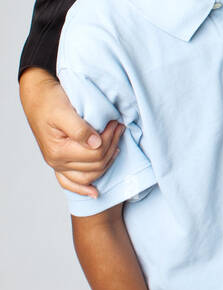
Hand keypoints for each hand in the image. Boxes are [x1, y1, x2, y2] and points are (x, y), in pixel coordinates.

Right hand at [19, 68, 123, 197]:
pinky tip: (94, 193)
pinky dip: (83, 189)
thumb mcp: (64, 111)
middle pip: (96, 164)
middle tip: (118, 128)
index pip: (95, 153)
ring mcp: (58, 165)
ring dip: (107, 162)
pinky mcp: (60, 163)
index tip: (115, 123)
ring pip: (90, 175)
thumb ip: (80, 129)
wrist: (37, 96)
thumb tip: (96, 143)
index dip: (110, 139)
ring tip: (116, 144)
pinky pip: (70, 183)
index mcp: (58, 151)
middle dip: (112, 146)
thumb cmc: (49, 100)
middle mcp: (57, 162)